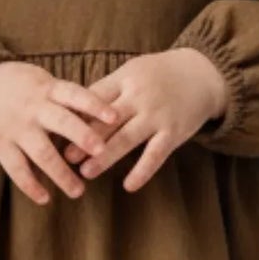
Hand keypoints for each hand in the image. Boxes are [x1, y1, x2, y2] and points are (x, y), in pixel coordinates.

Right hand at [0, 60, 122, 206]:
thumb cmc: (17, 84)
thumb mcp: (41, 80)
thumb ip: (65, 96)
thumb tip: (99, 113)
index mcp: (48, 89)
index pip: (76, 95)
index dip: (95, 105)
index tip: (115, 117)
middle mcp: (34, 109)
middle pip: (62, 123)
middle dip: (83, 137)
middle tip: (102, 152)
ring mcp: (17, 128)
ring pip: (42, 153)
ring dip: (61, 173)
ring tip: (78, 191)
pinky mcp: (0, 145)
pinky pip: (17, 168)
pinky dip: (30, 185)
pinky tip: (45, 199)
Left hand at [58, 47, 227, 192]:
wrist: (203, 74)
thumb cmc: (159, 75)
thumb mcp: (132, 73)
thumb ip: (107, 91)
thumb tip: (72, 112)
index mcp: (124, 79)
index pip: (94, 99)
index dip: (74, 116)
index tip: (56, 131)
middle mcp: (139, 96)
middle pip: (106, 120)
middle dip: (84, 139)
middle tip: (64, 157)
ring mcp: (157, 115)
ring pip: (127, 138)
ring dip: (105, 157)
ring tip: (85, 173)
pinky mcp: (174, 132)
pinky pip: (156, 154)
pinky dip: (143, 171)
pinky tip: (129, 186)